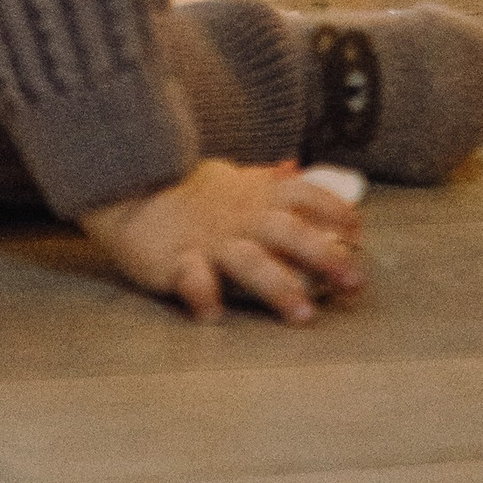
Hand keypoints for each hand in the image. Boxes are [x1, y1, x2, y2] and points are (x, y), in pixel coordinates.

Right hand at [83, 159, 364, 324]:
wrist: (124, 191)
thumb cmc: (185, 194)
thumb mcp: (228, 179)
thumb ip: (264, 180)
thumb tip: (294, 168)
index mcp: (253, 196)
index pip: (302, 194)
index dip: (333, 210)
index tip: (358, 230)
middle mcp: (239, 219)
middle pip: (288, 232)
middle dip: (324, 255)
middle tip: (354, 281)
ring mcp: (208, 241)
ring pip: (249, 261)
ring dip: (278, 286)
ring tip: (303, 315)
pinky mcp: (174, 261)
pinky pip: (191, 278)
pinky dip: (202, 293)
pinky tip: (213, 312)